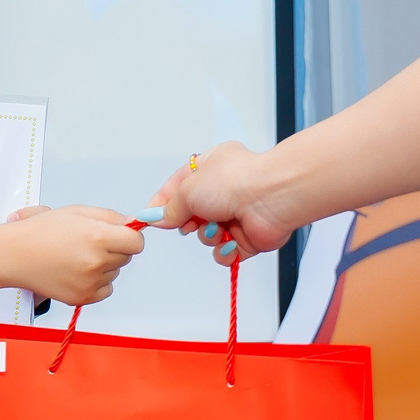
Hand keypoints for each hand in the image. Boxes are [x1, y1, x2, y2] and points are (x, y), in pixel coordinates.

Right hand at [0, 205, 145, 306]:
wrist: (14, 255)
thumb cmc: (40, 231)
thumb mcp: (76, 211)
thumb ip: (110, 216)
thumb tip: (132, 224)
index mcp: (97, 237)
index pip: (137, 243)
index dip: (129, 237)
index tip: (120, 235)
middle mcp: (96, 262)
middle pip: (126, 258)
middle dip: (114, 249)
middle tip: (89, 243)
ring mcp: (89, 282)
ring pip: (114, 273)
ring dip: (103, 266)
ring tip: (76, 256)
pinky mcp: (82, 298)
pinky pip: (105, 290)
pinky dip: (96, 282)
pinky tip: (76, 271)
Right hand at [152, 141, 296, 265]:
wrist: (270, 198)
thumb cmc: (234, 182)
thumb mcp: (188, 189)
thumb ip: (170, 208)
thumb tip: (156, 218)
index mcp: (211, 167)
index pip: (179, 186)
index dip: (163, 203)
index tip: (148, 217)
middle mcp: (225, 190)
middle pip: (192, 214)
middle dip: (188, 222)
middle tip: (190, 222)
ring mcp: (237, 214)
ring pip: (207, 235)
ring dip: (207, 236)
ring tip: (218, 228)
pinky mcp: (248, 237)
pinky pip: (225, 253)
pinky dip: (224, 252)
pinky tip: (229, 244)